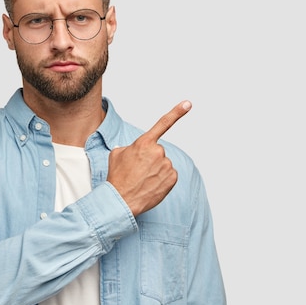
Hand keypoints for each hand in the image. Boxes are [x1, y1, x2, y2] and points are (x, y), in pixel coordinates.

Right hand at [107, 100, 191, 215]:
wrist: (121, 200)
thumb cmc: (117, 177)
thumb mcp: (117, 154)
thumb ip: (128, 147)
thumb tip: (132, 150)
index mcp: (144, 142)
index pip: (163, 123)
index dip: (177, 112)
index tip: (188, 104)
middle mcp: (158, 151)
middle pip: (158, 152)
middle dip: (150, 159)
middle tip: (138, 171)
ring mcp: (167, 165)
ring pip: (164, 164)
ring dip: (156, 170)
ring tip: (142, 179)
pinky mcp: (172, 178)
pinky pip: (169, 175)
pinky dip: (162, 180)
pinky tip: (151, 185)